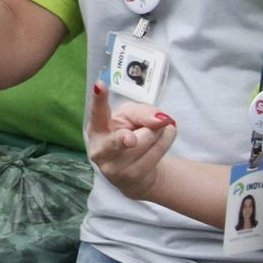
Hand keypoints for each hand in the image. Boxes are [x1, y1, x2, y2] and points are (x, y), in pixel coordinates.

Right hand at [86, 80, 176, 199]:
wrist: (136, 172)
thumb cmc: (130, 134)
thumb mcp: (132, 117)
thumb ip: (143, 112)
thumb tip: (159, 120)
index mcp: (97, 128)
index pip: (98, 112)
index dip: (98, 99)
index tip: (99, 85)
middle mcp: (100, 149)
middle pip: (122, 137)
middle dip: (127, 138)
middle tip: (131, 138)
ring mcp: (114, 167)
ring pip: (147, 139)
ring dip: (159, 131)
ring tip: (157, 132)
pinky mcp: (132, 177)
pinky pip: (158, 151)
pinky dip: (166, 140)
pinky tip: (163, 140)